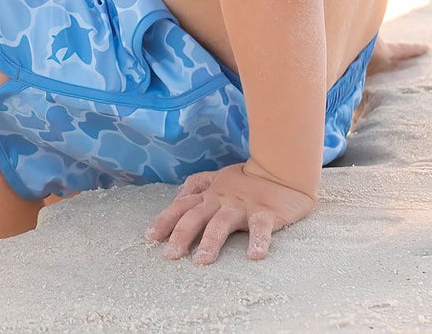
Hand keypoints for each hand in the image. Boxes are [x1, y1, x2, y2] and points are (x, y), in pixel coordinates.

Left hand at [144, 159, 316, 264]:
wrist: (281, 169)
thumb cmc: (247, 178)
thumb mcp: (218, 177)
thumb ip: (198, 185)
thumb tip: (177, 196)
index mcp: (210, 194)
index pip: (182, 207)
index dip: (165, 220)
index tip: (150, 237)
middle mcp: (221, 200)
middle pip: (196, 216)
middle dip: (181, 235)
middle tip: (170, 255)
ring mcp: (242, 206)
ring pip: (222, 222)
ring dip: (211, 241)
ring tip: (202, 261)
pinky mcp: (265, 213)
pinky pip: (261, 227)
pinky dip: (259, 241)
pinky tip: (255, 256)